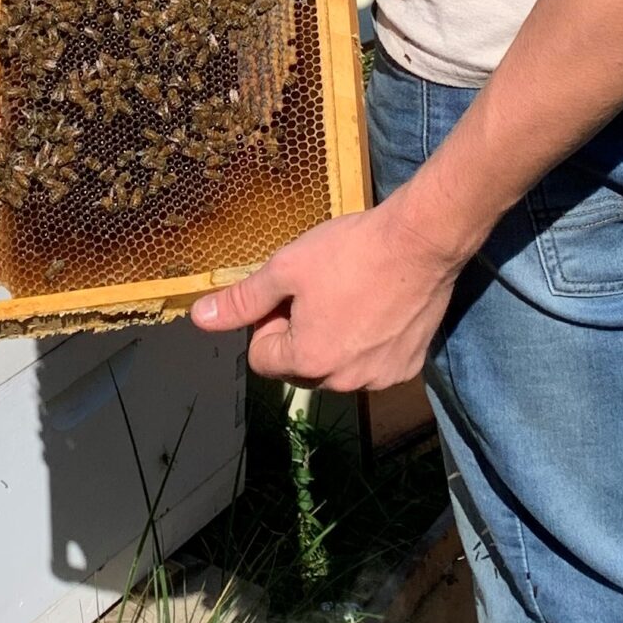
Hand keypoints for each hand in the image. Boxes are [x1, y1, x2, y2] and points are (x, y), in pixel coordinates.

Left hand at [192, 197, 462, 389]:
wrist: (422, 241)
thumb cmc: (351, 251)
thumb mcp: (287, 268)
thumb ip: (243, 300)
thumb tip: (200, 318)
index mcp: (307, 361)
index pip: (262, 358)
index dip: (268, 322)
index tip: (290, 292)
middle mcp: (343, 382)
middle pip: (299, 366)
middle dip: (300, 334)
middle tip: (320, 291)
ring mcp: (380, 378)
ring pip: (337, 367)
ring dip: (335, 340)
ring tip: (352, 295)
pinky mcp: (409, 368)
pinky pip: (372, 364)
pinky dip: (369, 343)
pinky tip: (379, 308)